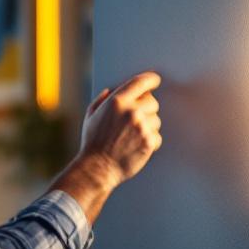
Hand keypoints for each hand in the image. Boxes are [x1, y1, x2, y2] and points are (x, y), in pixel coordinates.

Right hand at [78, 70, 162, 186]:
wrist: (97, 168)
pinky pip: (157, 136)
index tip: (155, 80)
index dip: (151, 80)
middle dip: (146, 108)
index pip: (141, 82)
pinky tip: (136, 146)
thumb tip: (111, 91)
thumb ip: (102, 100)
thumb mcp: (91, 116)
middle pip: (152, 101)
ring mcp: (142, 126)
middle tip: (136, 120)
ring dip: (148, 126)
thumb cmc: (92, 142)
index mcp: (117, 101)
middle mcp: (131, 111)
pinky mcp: (149, 141)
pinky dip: (150, 141)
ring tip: (132, 136)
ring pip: (156, 119)